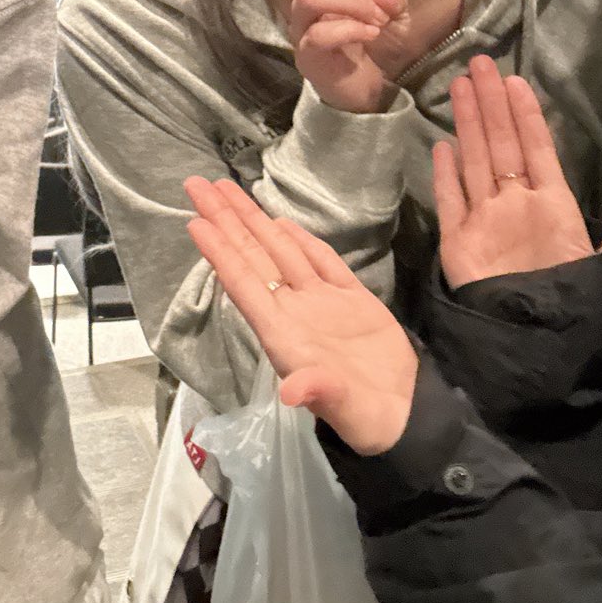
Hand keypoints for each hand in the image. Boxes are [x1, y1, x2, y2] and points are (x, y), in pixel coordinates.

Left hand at [183, 175, 417, 454]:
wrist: (406, 417)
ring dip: (254, 221)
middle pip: (252, 257)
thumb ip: (317, 392)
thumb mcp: (340, 407)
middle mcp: (294, 311)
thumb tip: (291, 391)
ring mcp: (322, 303)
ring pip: (281, 252)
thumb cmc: (365, 417)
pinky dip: (301, 241)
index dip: (219, 252)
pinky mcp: (352, 299)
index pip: (243, 283)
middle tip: (197, 184)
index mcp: (283, 333)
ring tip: (227, 190)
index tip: (195, 220)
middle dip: (225, 221)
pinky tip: (280, 223)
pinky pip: (321, 261)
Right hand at [195, 0, 420, 112]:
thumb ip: (388, 1)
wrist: (366, 92)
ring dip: (350, 4)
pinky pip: (327, 30)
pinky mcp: (305, 49)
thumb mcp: (389, 16)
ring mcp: (301, 20)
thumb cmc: (372, 46)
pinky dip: (355, 32)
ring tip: (373, 22)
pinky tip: (368, 42)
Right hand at [433, 55, 601, 288]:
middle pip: (500, 144)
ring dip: (467, 124)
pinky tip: (441, 146)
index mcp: (552, 206)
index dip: (526, 115)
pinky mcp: (459, 243)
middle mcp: (515, 205)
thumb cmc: (574, 304)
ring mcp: (485, 221)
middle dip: (490, 103)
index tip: (517, 81)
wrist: (537, 345)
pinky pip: (451, 202)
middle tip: (479, 62)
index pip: (537, 149)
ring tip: (459, 86)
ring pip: (474, 161)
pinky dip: (445, 175)